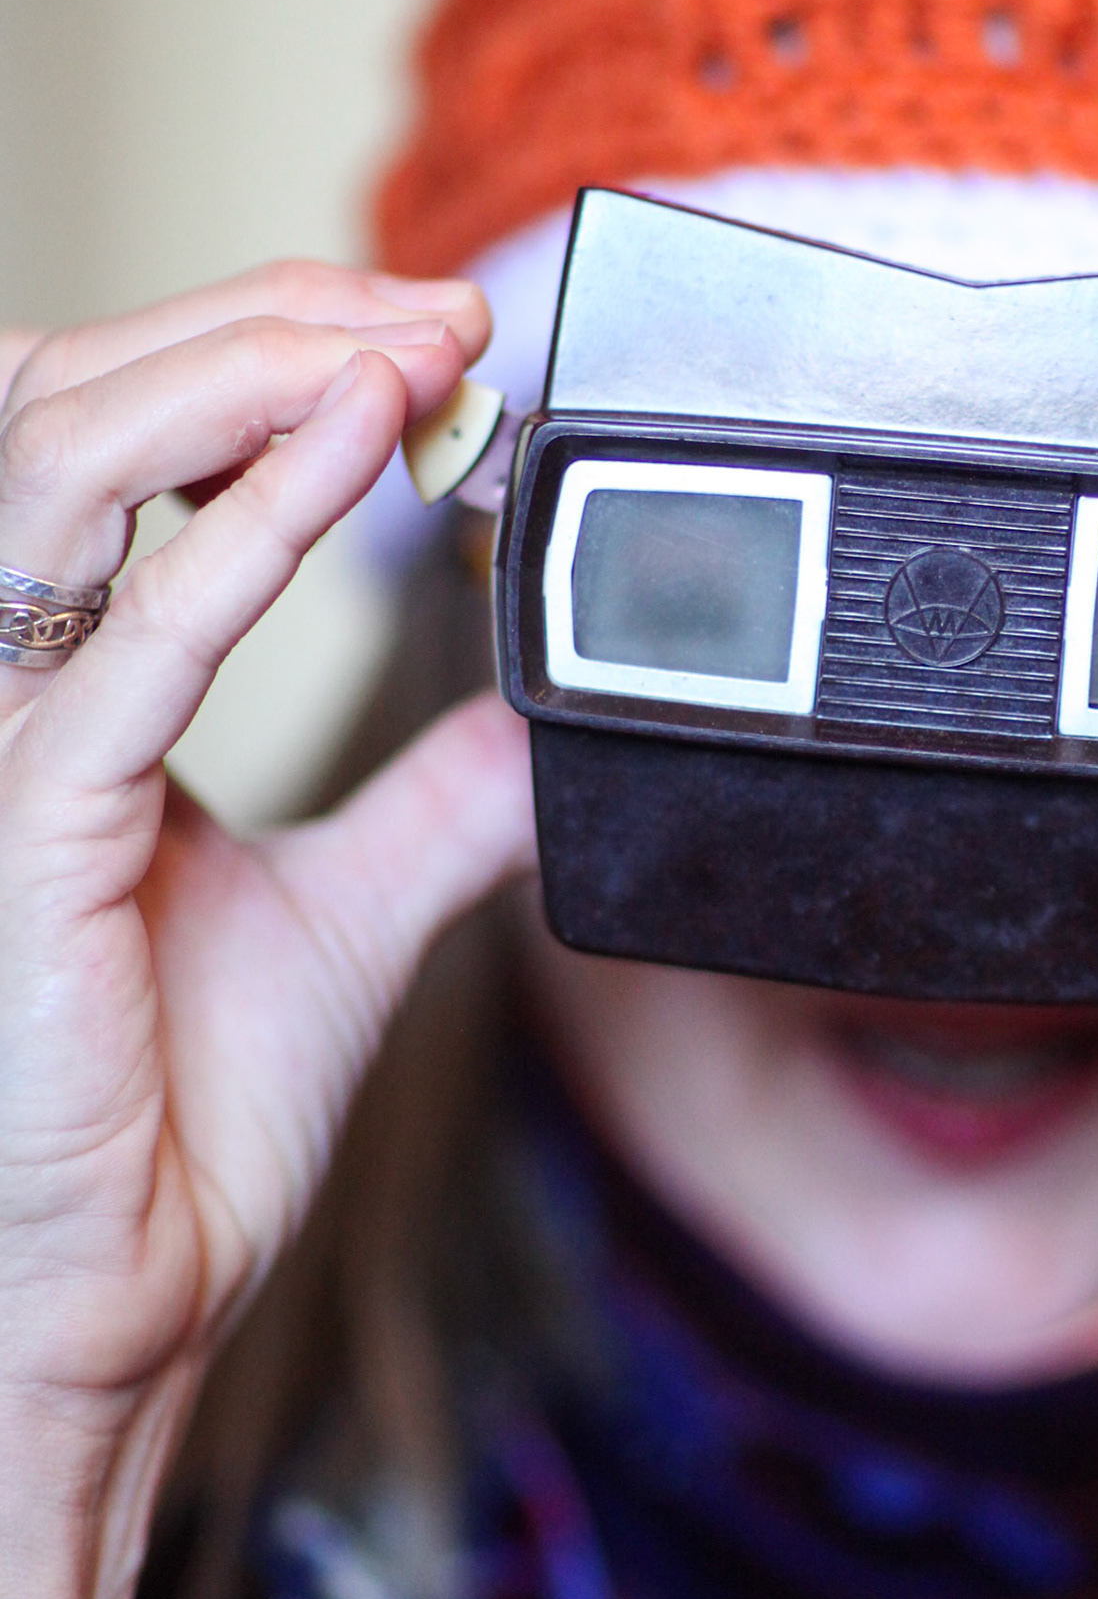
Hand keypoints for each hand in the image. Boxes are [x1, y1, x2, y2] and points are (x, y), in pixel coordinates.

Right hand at [0, 266, 534, 1598]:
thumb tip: (543, 715)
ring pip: (64, 469)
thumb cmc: (187, 1108)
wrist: (132, 1287)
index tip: (438, 341)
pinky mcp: (26, 823)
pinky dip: (251, 519)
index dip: (275, 362)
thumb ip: (436, 794)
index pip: (131, 447)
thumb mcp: (352, 904)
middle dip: (269, 328)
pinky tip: (367, 438)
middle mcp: (8, 685)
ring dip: (250, 376)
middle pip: (80, 408)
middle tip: (443, 311)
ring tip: (409, 343)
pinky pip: (136, 634)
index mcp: (70, 688)